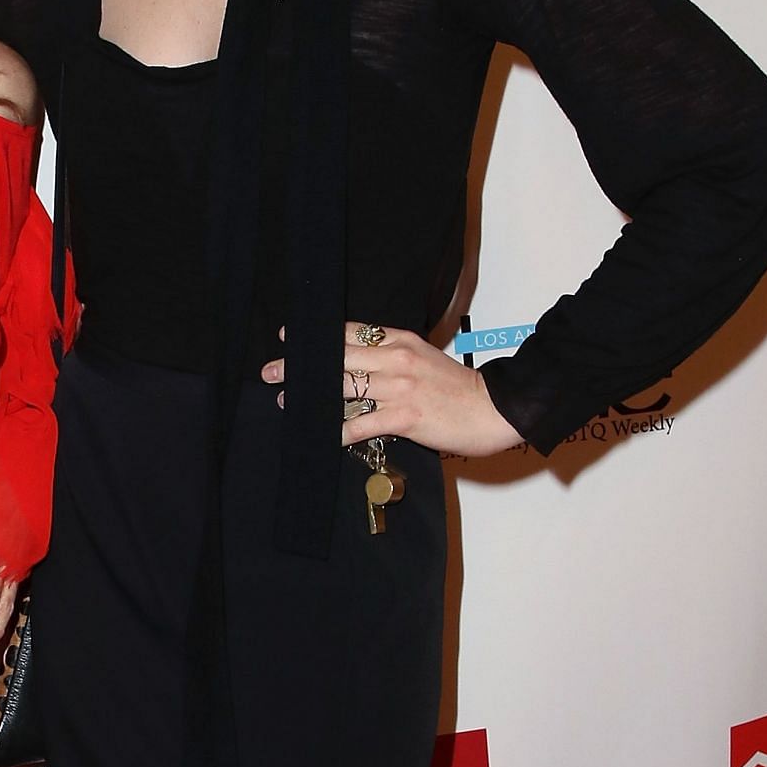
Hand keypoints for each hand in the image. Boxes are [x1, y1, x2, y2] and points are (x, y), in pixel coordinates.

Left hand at [261, 323, 524, 460]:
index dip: (316, 336)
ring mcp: (399, 388)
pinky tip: (322, 434)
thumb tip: (359, 367)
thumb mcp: (425, 359)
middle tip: (270, 370)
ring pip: (344, 388)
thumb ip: (392, 358)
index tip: (288, 337)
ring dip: (311, 397)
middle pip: (338, 357)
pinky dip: (337, 430)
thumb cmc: (460, 389)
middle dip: (300, 364)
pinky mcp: (404, 416)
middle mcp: (396, 359)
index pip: (350, 332)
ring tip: (287, 401)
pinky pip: (360, 423)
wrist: (496, 408)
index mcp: (401, 341)